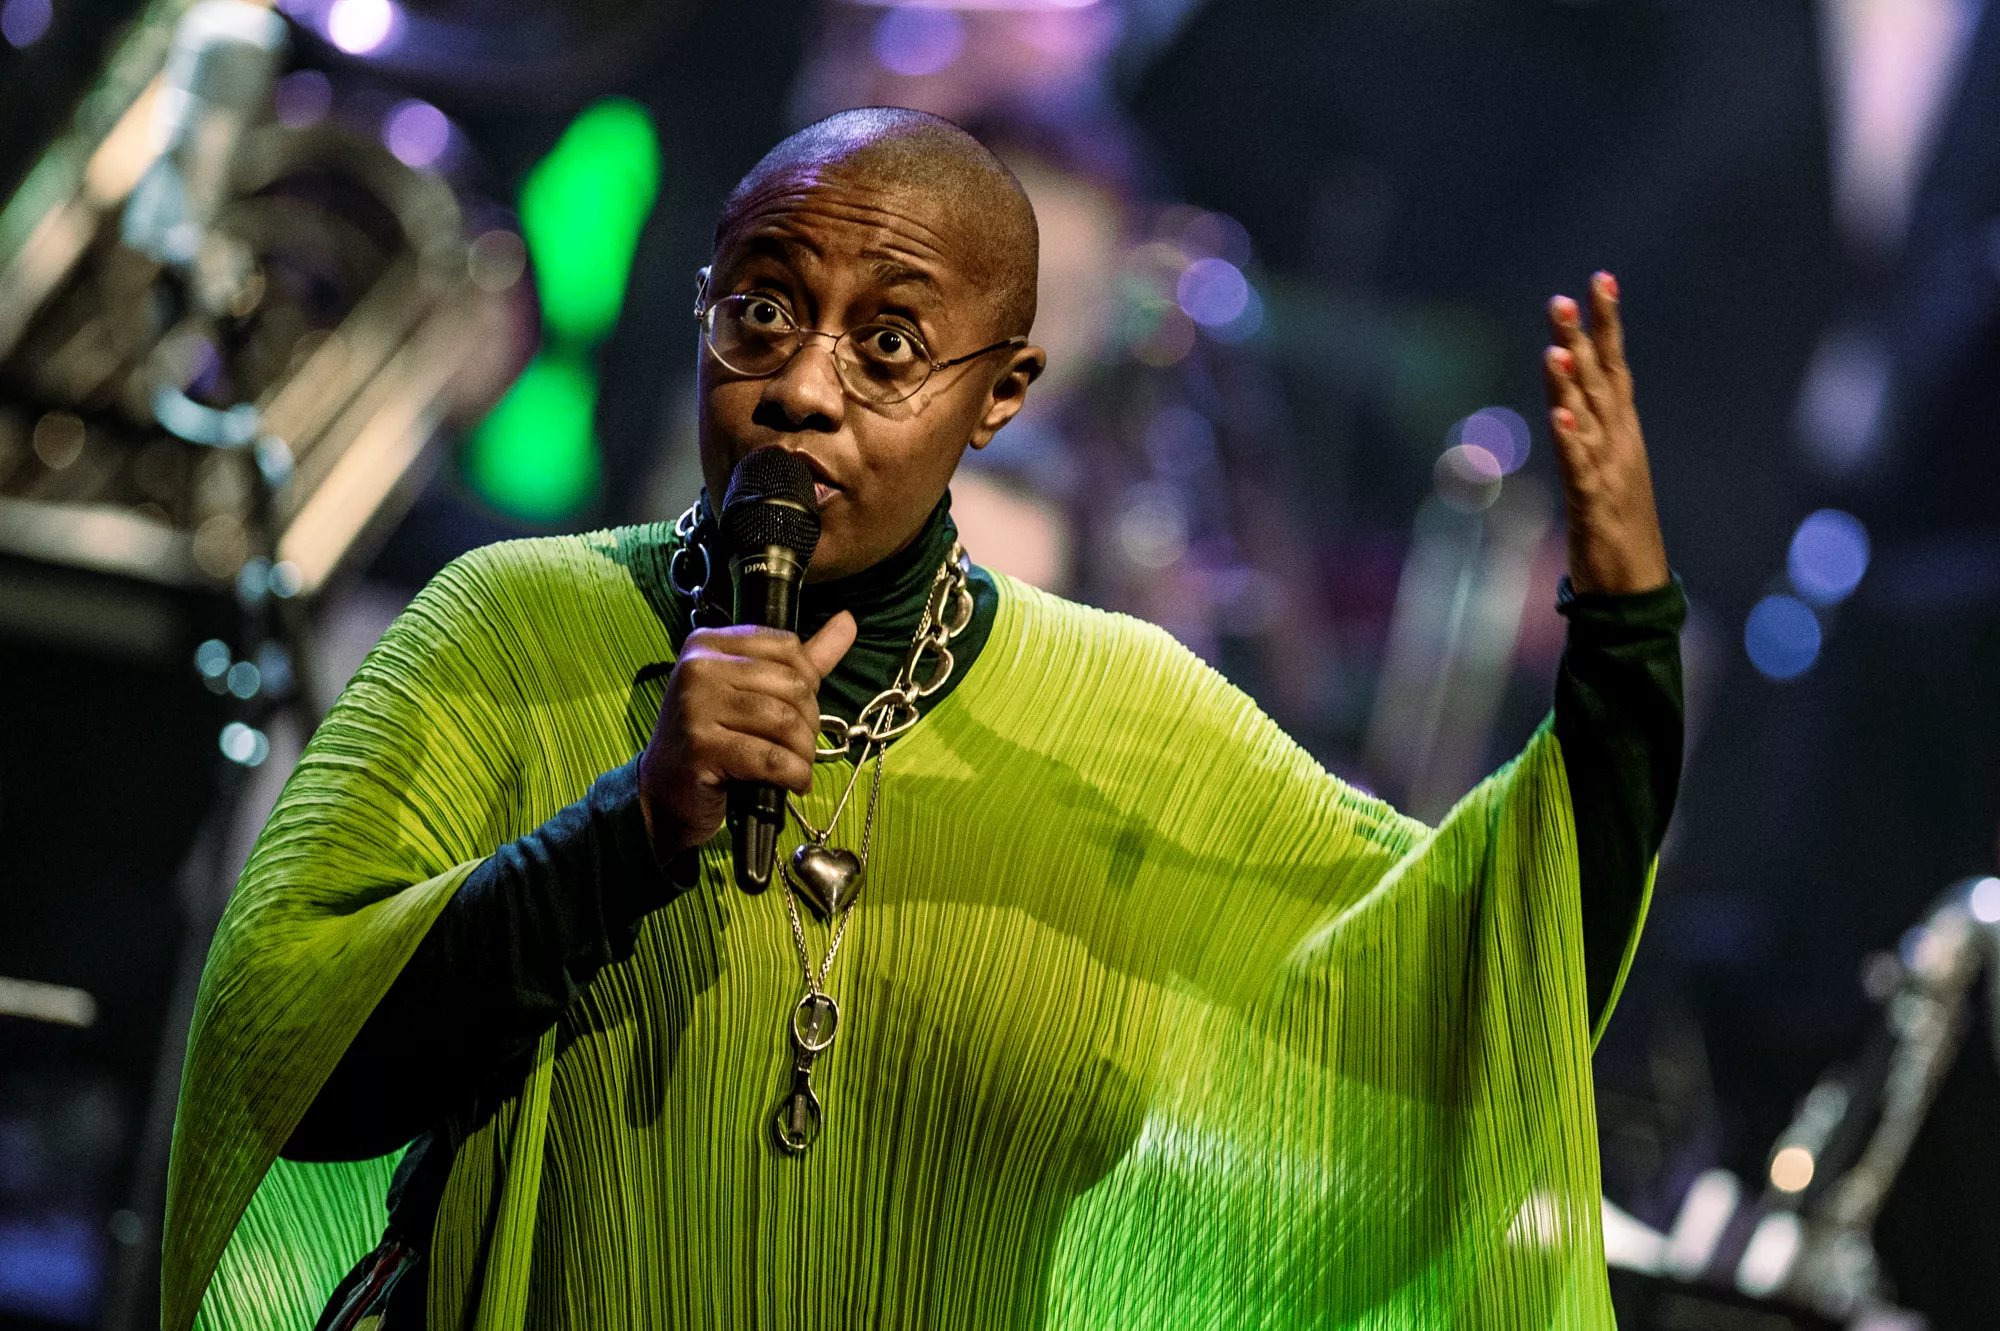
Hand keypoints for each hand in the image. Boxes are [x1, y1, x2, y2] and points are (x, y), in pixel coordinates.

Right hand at [637, 612, 857, 860]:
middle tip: (801, 747)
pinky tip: (793, 784)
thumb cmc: (712, 740)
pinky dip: (792, 774)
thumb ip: (802, 660)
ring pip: (784, 720)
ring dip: (803, 752)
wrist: (663, 794)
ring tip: (798, 767)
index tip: (799, 711)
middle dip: (809, 722)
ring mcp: (695, 705)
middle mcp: (698, 666)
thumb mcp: (751, 692)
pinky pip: (769, 757)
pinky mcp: (700, 747)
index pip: (787, 646)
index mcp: (709, 642)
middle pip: (791, 683)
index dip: (808, 683)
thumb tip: (848, 621)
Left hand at [1542, 272, 1670, 595]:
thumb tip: (1568, 396)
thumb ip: (1588, 430)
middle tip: (1564, 297)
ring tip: (1556, 348)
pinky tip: (1558, 417)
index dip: (1606, 324)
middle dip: (1582, 338)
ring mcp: (1609, 472)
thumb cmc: (1617, 528)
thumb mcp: (1603, 468)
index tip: (1600, 278)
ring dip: (1570, 385)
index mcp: (1621, 432)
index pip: (1614, 366)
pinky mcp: (1594, 505)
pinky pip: (1579, 469)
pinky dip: (1570, 442)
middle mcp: (1619, 443)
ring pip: (1587, 419)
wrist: (1633, 589)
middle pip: (1598, 381)